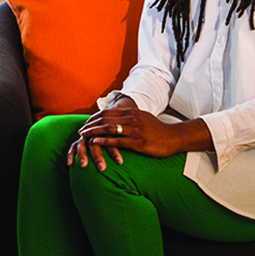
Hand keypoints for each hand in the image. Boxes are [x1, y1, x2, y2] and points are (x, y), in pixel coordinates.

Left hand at [70, 98, 197, 168]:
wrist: (174, 138)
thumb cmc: (158, 130)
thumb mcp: (143, 118)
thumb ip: (130, 116)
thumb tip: (119, 115)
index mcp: (131, 112)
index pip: (107, 113)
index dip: (94, 118)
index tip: (85, 123)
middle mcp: (131, 119)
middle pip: (105, 119)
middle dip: (90, 125)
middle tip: (80, 131)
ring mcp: (134, 130)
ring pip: (109, 129)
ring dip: (93, 132)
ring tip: (83, 136)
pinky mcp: (138, 142)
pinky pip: (117, 141)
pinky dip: (104, 141)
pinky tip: (95, 143)